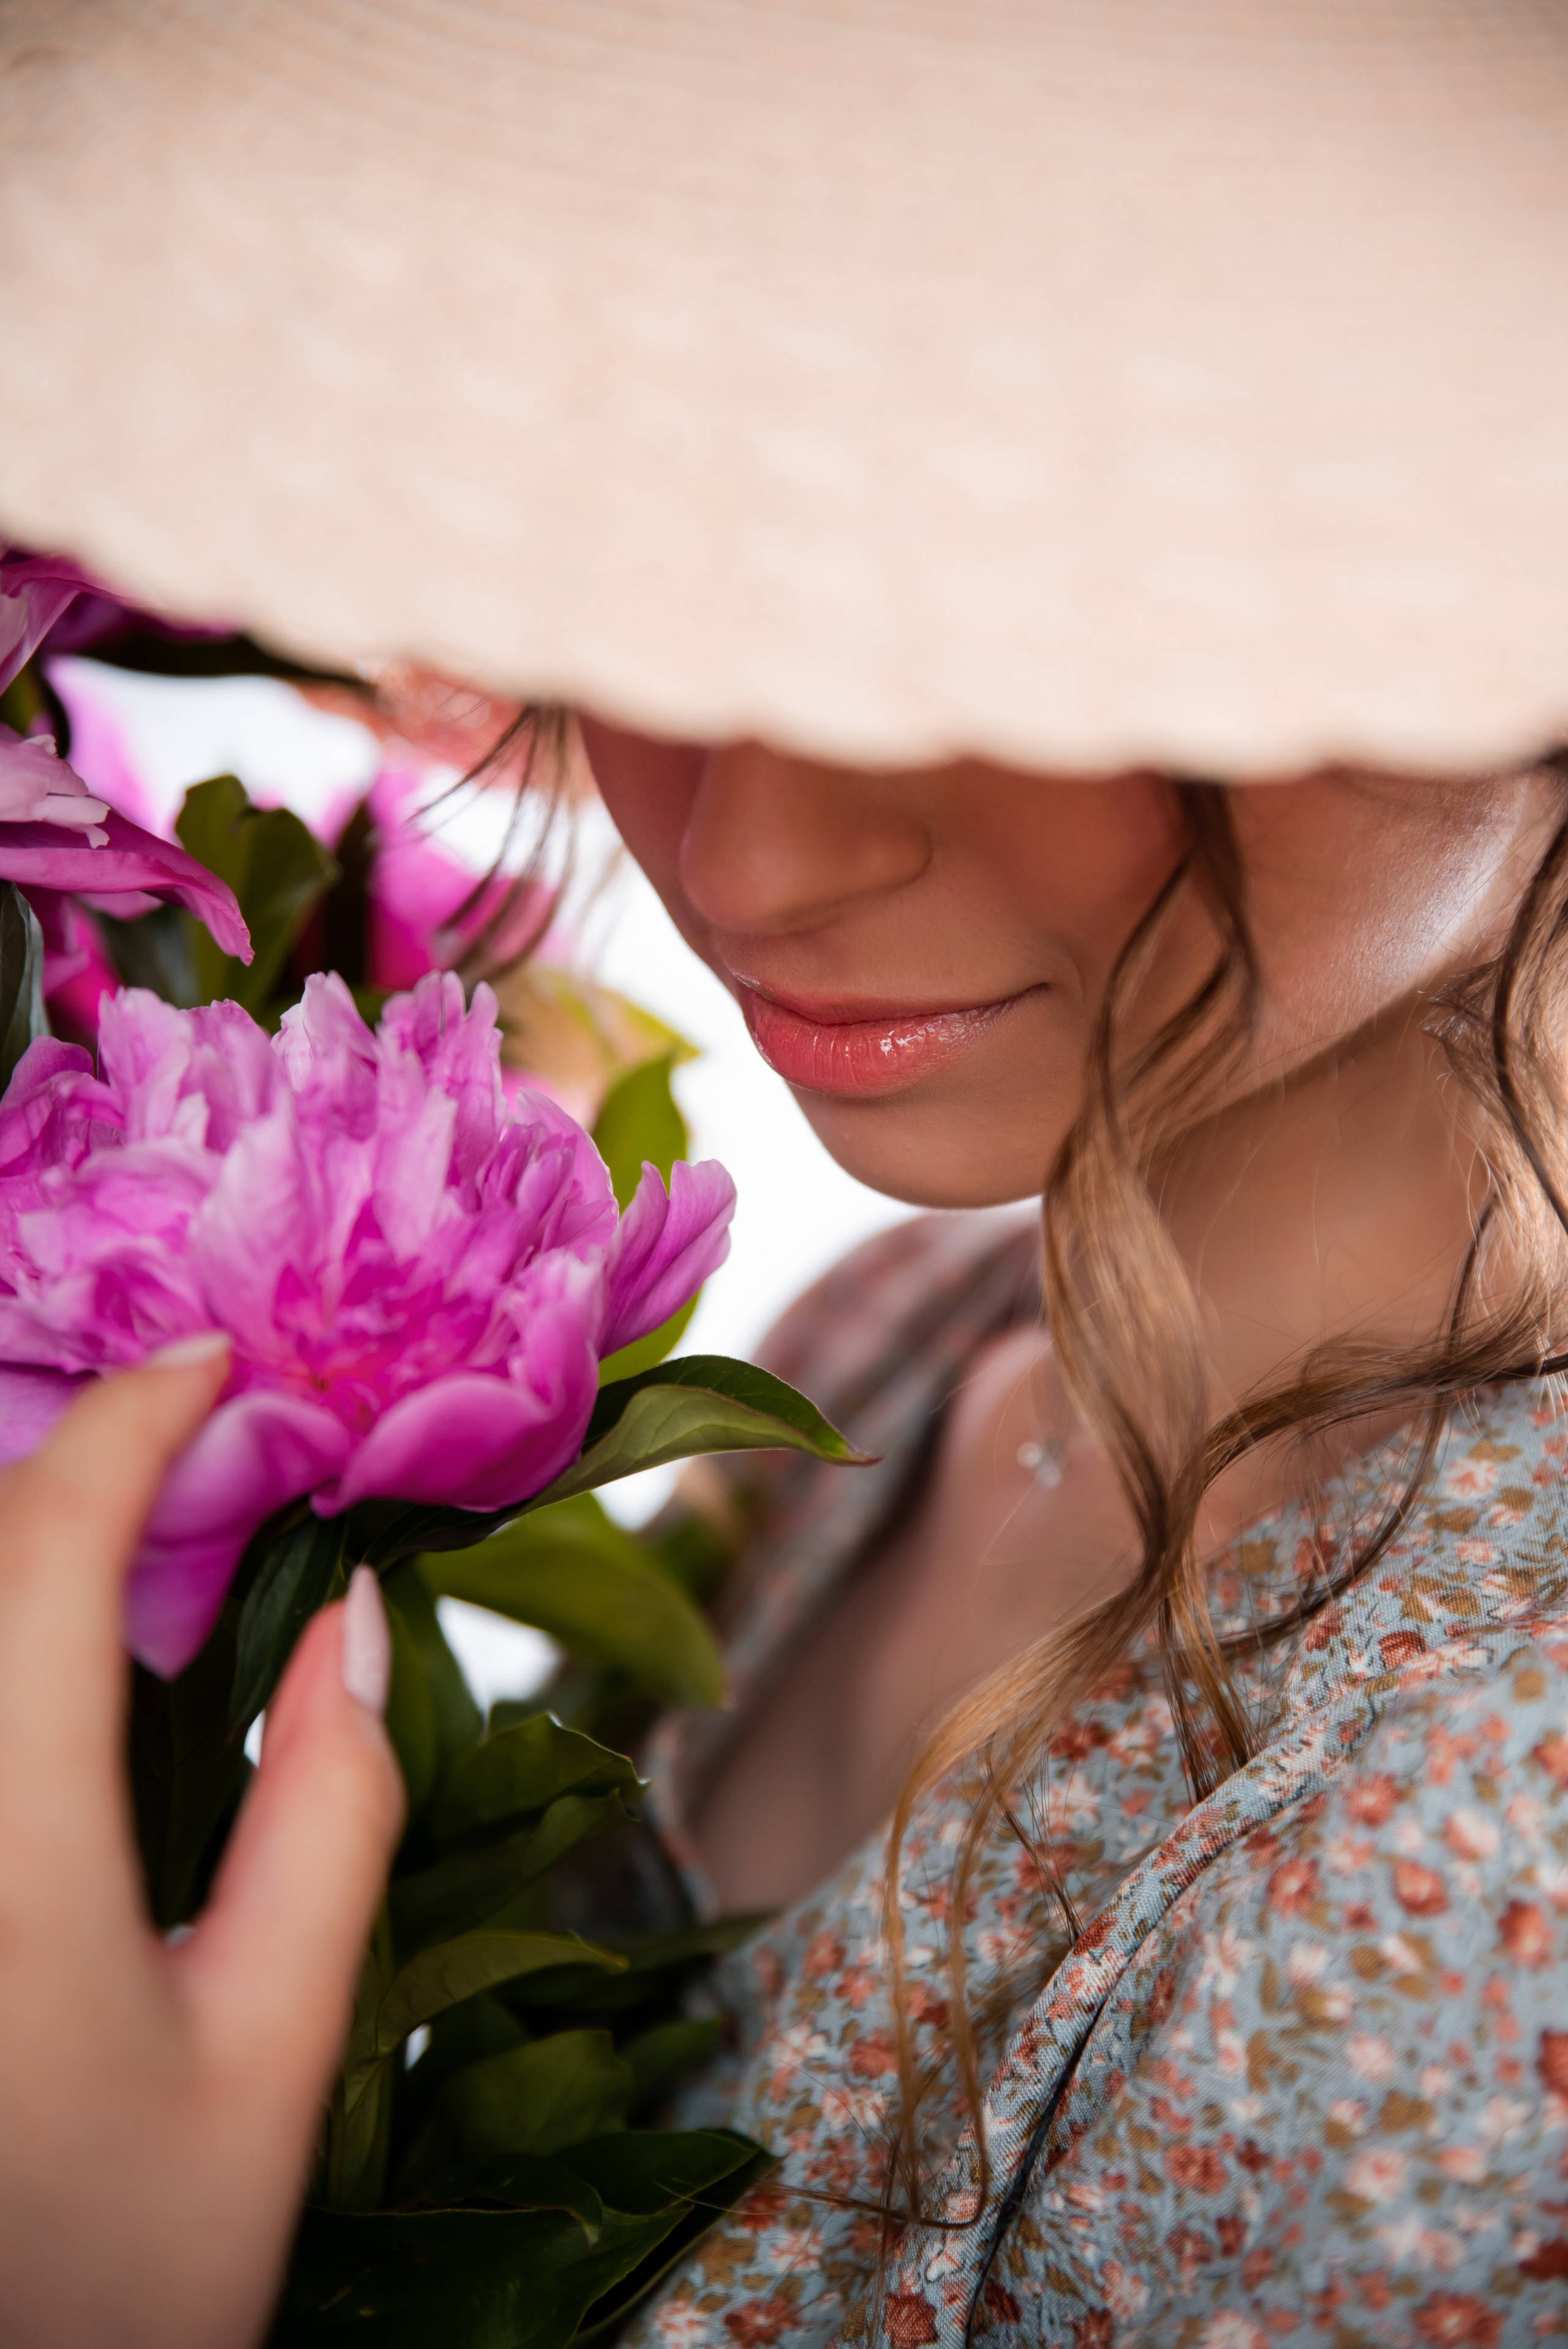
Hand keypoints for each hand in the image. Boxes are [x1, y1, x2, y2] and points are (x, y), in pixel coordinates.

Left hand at [0, 1342, 405, 2348]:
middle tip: (199, 1437)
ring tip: (129, 1529)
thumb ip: (331, 1816)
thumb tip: (354, 1619)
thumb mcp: (274, 2054)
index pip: (52, 1557)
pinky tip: (56, 1646)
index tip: (218, 1361)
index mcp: (15, 1856)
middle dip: (76, 1461)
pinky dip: (4, 1626)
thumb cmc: (126, 2273)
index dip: (137, 1424)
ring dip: (22, 1549)